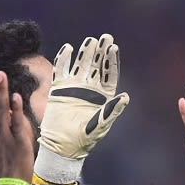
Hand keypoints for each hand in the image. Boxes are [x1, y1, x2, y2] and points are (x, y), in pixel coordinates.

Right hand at [33, 34, 129, 183]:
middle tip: (105, 38)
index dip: (111, 61)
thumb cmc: (83, 140)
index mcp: (103, 97)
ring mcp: (74, 87)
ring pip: (81, 65)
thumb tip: (126, 97)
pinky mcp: (59, 89)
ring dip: (85, 53)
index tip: (113, 48)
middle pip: (97, 66)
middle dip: (101, 52)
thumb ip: (111, 111)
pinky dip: (64, 59)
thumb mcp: (99, 126)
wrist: (62, 147)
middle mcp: (90, 89)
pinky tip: (68, 49)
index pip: (109, 74)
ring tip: (90, 41)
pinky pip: (61, 70)